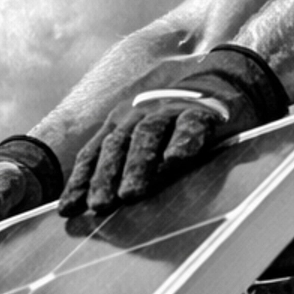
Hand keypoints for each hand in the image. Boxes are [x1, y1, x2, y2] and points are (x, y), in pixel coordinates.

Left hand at [58, 46, 287, 218]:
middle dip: (105, 177)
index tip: (67, 210)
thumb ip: (125, 167)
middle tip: (99, 206)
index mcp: (121, 122)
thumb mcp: (147, 142)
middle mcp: (141, 113)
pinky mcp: (202, 111)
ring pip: (149, 135)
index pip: (95, 152)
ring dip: (138, 166)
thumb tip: (94, 207)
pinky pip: (190, 126)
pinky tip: (176, 160)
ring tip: (130, 194)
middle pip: (118, 146)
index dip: (81, 180)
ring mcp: (171, 110)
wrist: (225, 84)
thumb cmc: (179, 126)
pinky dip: (183, 142)